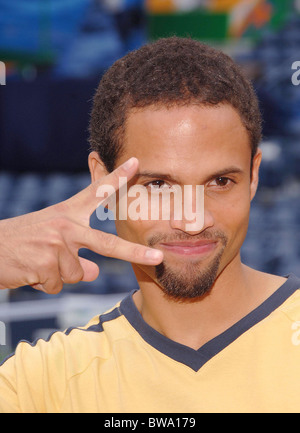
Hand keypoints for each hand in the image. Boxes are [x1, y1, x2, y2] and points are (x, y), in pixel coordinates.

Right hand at [0, 157, 162, 293]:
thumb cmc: (23, 243)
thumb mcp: (52, 242)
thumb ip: (78, 256)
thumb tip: (95, 273)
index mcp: (68, 214)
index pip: (96, 192)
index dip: (117, 178)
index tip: (136, 163)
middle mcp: (65, 225)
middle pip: (106, 244)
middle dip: (134, 253)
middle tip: (158, 258)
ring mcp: (56, 244)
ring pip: (76, 273)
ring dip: (59, 275)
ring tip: (39, 263)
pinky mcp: (44, 264)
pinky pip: (58, 284)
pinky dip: (45, 284)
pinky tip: (31, 271)